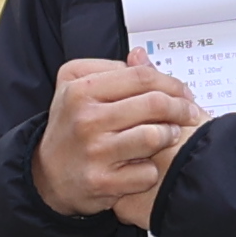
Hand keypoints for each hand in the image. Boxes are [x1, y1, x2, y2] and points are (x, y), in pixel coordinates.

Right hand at [38, 52, 204, 225]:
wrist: (47, 174)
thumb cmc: (68, 127)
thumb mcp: (75, 87)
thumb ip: (109, 70)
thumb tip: (140, 55)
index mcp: (81, 90)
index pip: (141, 77)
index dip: (171, 83)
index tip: (184, 92)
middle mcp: (86, 119)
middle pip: (153, 104)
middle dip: (181, 108)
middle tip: (189, 113)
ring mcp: (95, 152)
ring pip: (154, 136)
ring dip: (169, 136)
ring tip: (168, 136)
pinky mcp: (103, 182)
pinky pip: (147, 172)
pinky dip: (152, 170)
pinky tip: (144, 165)